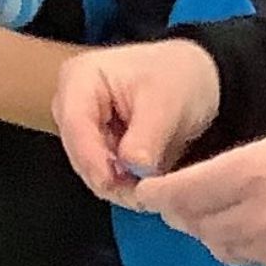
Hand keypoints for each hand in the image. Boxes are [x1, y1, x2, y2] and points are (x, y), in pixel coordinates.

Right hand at [53, 36, 222, 199]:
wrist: (194, 80)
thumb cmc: (178, 77)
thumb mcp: (167, 102)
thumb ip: (147, 137)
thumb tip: (134, 168)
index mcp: (80, 77)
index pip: (75, 124)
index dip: (91, 158)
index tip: (113, 183)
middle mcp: (71, 104)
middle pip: (79, 152)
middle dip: (111, 176)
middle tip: (146, 189)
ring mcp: (82, 128)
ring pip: (91, 170)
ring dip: (121, 183)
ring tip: (154, 181)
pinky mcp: (96, 148)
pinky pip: (105, 175)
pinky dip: (126, 183)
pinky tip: (148, 179)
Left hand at [131, 118, 265, 265]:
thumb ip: (231, 168)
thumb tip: (194, 188)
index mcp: (249, 174)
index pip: (179, 195)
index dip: (156, 195)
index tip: (145, 191)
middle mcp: (254, 217)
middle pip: (192, 225)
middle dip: (178, 212)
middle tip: (175, 199)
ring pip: (217, 247)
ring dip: (206, 231)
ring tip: (213, 214)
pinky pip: (249, 260)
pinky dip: (238, 245)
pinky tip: (249, 229)